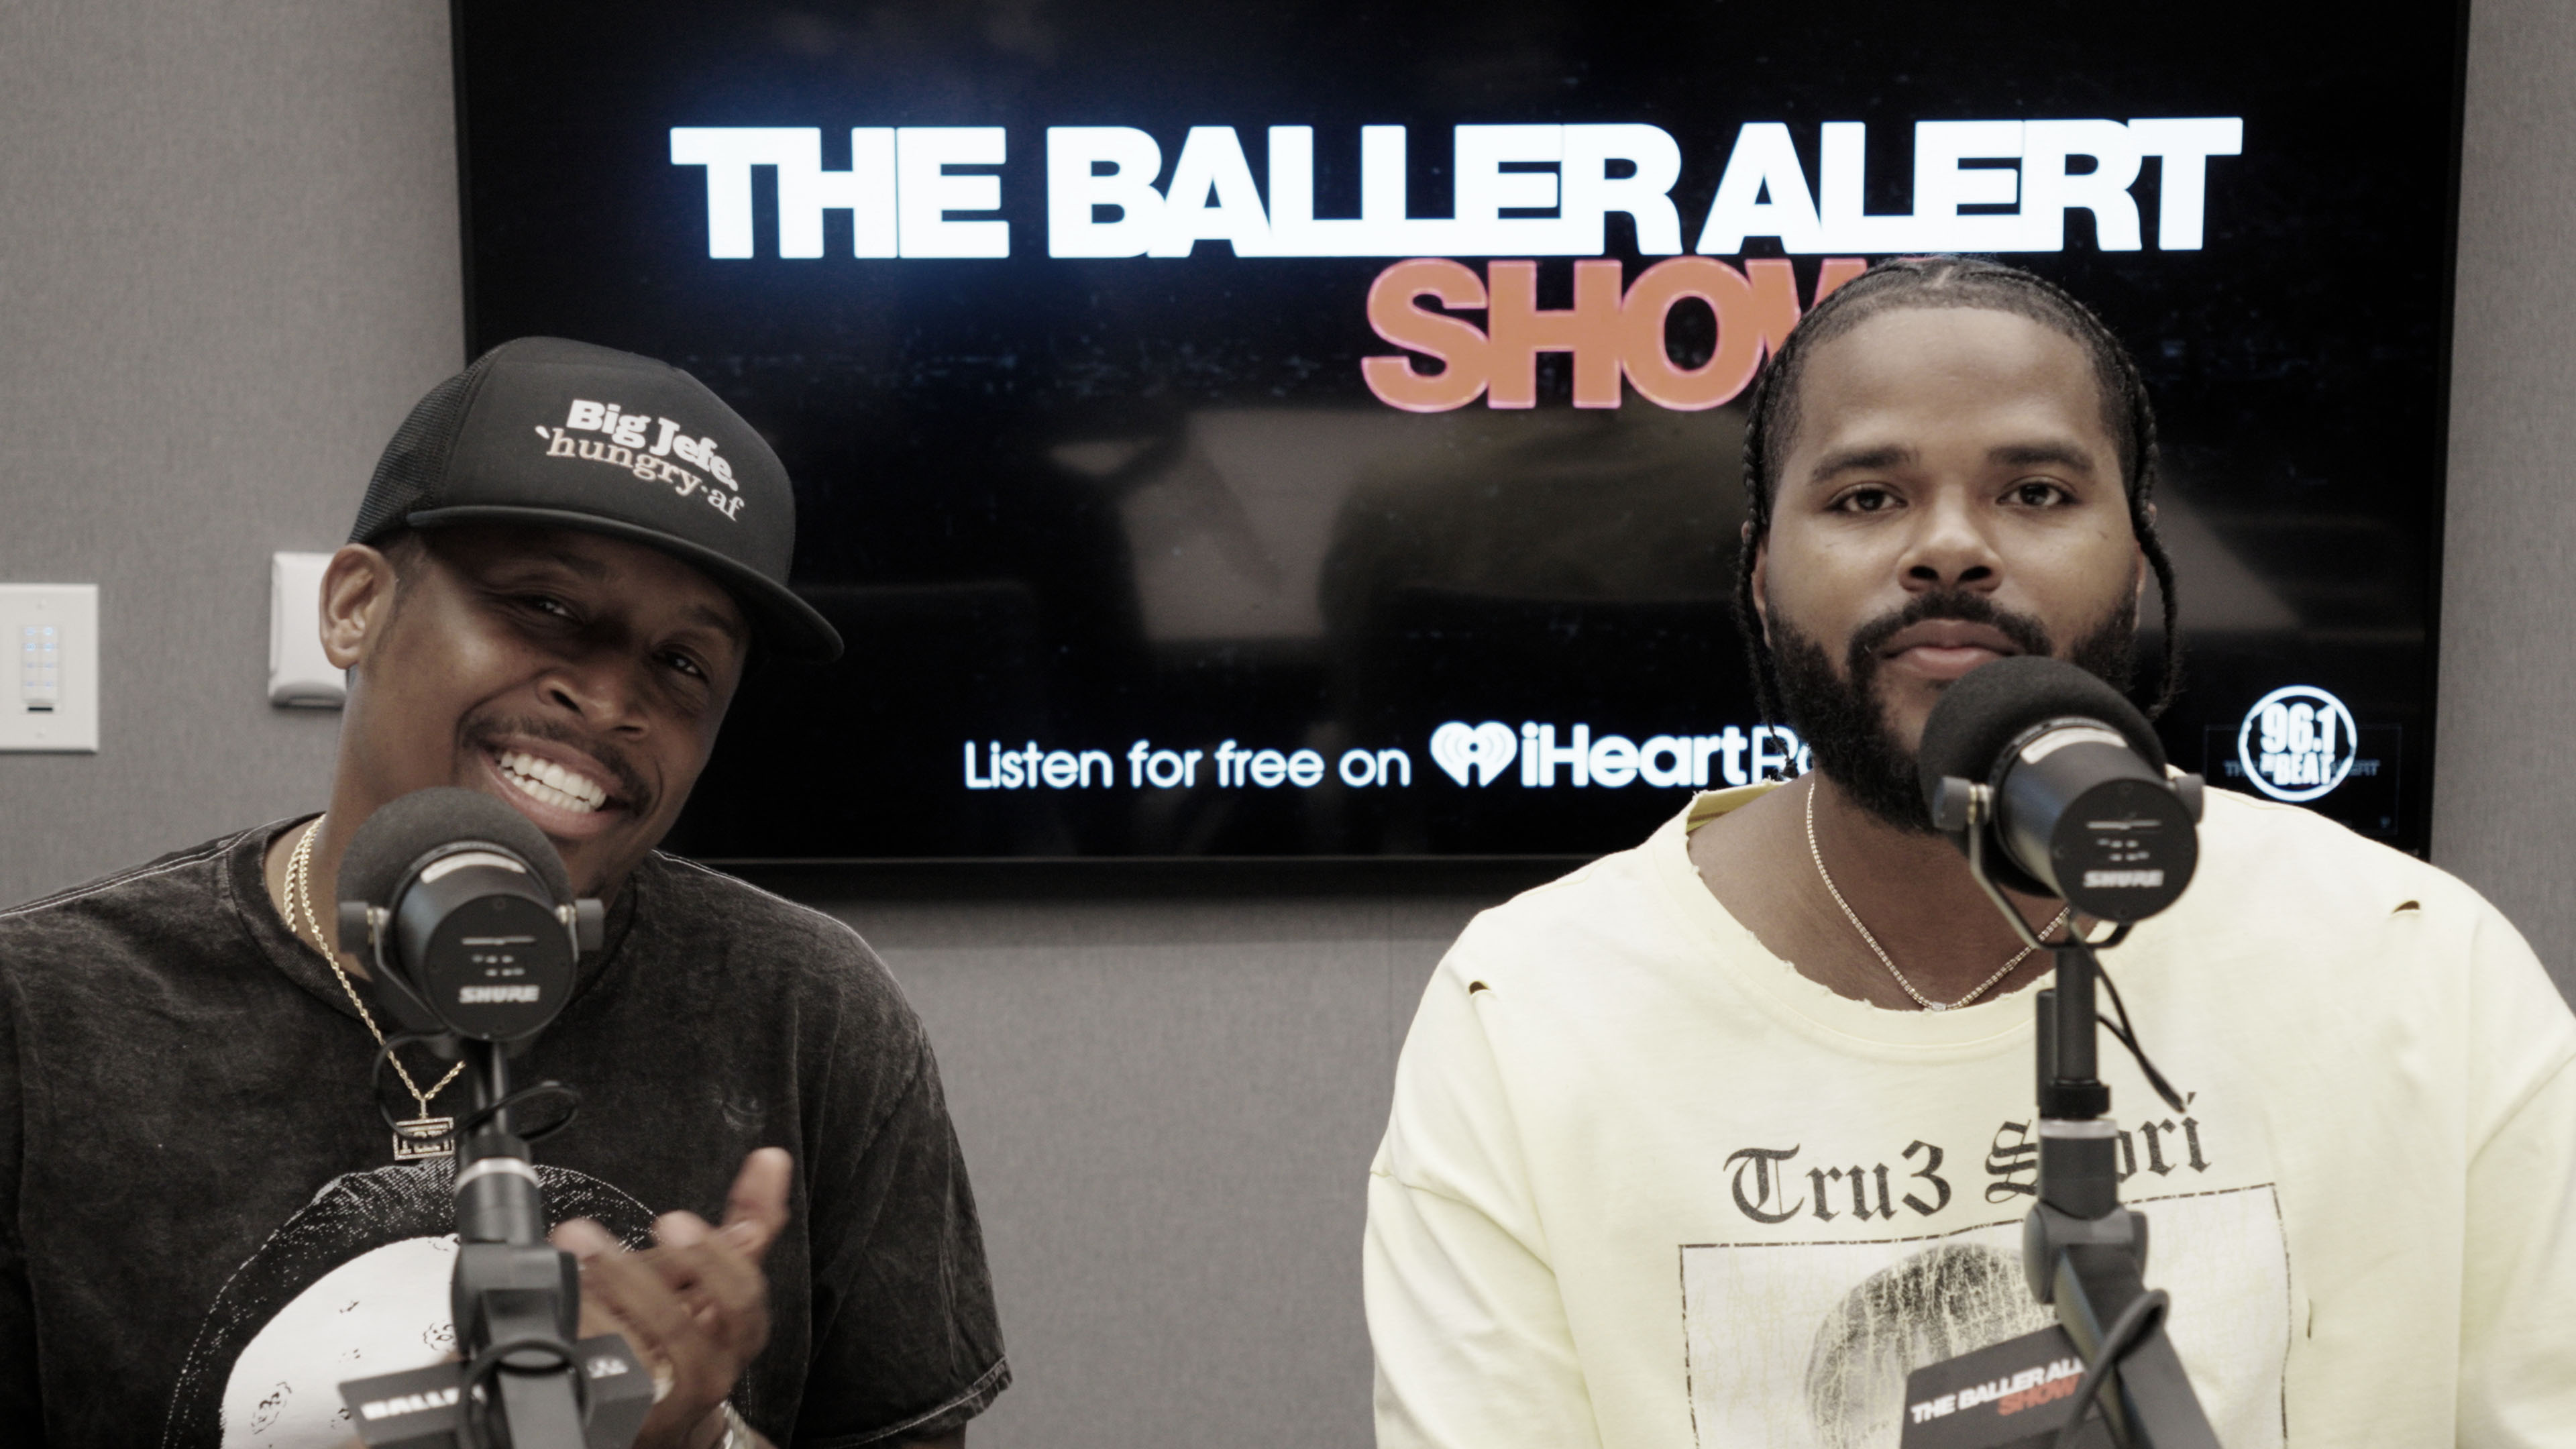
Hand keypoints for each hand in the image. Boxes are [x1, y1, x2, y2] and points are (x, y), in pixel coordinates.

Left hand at [554, 1148, 793, 1448]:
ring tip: (570, 1266)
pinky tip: (566, 1315)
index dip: (713, 1255)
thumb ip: (746, 1220)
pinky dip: (589, 1345)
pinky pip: (615, 1382)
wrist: (662, 1417)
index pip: (743, 1291)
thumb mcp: (712, 1277)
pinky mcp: (640, 1419)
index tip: (672, 1219)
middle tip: (590, 1238)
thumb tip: (771, 1159)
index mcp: (740, 1326)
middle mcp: (716, 1365)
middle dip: (642, 1278)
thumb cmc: (686, 1339)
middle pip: (692, 1328)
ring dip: (607, 1304)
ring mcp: (679, 1397)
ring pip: (654, 1354)